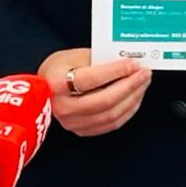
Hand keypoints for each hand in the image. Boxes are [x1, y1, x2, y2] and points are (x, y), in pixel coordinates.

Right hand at [38, 49, 152, 137]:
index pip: (91, 79)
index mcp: (56, 83)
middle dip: (130, 86)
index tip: (134, 64)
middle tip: (144, 74)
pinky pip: (111, 124)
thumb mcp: (74, 56)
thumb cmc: (58, 69)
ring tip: (143, 84)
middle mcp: (62, 106)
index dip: (116, 71)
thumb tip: (129, 65)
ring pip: (111, 115)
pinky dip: (127, 111)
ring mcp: (71, 122)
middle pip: (104, 100)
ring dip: (132, 99)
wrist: (41, 89)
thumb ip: (100, 61)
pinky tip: (134, 98)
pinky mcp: (81, 130)